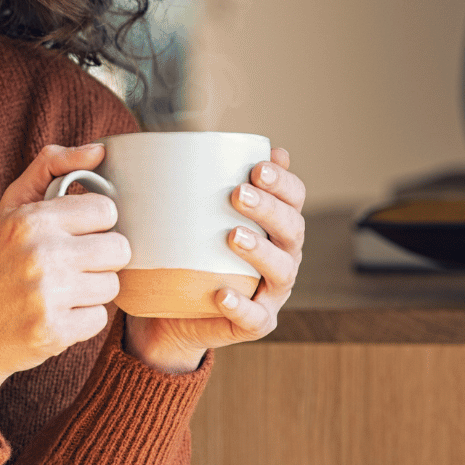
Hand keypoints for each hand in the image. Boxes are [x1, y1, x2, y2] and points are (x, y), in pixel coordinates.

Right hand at [0, 143, 129, 431]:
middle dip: (99, 259)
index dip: (95, 224)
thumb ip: (50, 167)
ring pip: (112, 286)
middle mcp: (40, 254)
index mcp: (31, 219)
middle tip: (70, 266)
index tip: (74, 234)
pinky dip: (81, 321)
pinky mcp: (55, 331)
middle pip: (118, 249)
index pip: (106, 211)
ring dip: (91, 291)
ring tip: (59, 292)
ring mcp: (48, 295)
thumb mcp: (10, 208)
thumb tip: (99, 150)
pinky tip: (54, 315)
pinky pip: (100, 320)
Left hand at [122, 147, 306, 372]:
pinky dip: (241, 306)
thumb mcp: (191, 215)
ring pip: (281, 271)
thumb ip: (200, 181)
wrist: (170, 312)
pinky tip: (223, 293)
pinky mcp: (254, 323)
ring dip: (261, 252)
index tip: (256, 166)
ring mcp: (270, 292)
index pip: (294, 198)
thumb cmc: (187, 253)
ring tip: (233, 236)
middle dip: (269, 209)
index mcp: (274, 226)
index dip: (284, 182)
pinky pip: (255, 318)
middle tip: (238, 194)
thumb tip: (192, 141)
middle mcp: (282, 256)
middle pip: (292, 230)